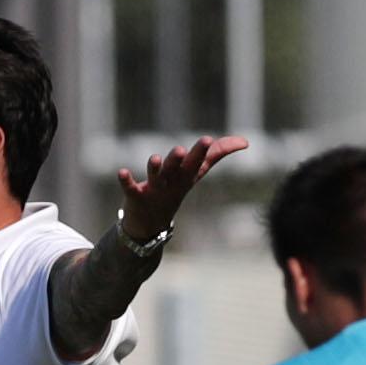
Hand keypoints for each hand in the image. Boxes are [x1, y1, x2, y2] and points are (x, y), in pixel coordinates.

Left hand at [116, 134, 250, 242]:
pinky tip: (121, 172)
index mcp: (186, 175)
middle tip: (179, 150)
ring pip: (155, 177)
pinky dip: (126, 181)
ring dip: (155, 168)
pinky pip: (131, 188)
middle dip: (178, 160)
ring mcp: (154, 190)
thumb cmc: (174, 190)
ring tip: (155, 159)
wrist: (151, 225)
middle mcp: (172, 182)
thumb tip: (245, 141)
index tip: (207, 139)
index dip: (201, 151)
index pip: (197, 162)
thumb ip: (216, 154)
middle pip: (176, 169)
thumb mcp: (195, 173)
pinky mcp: (135, 196)